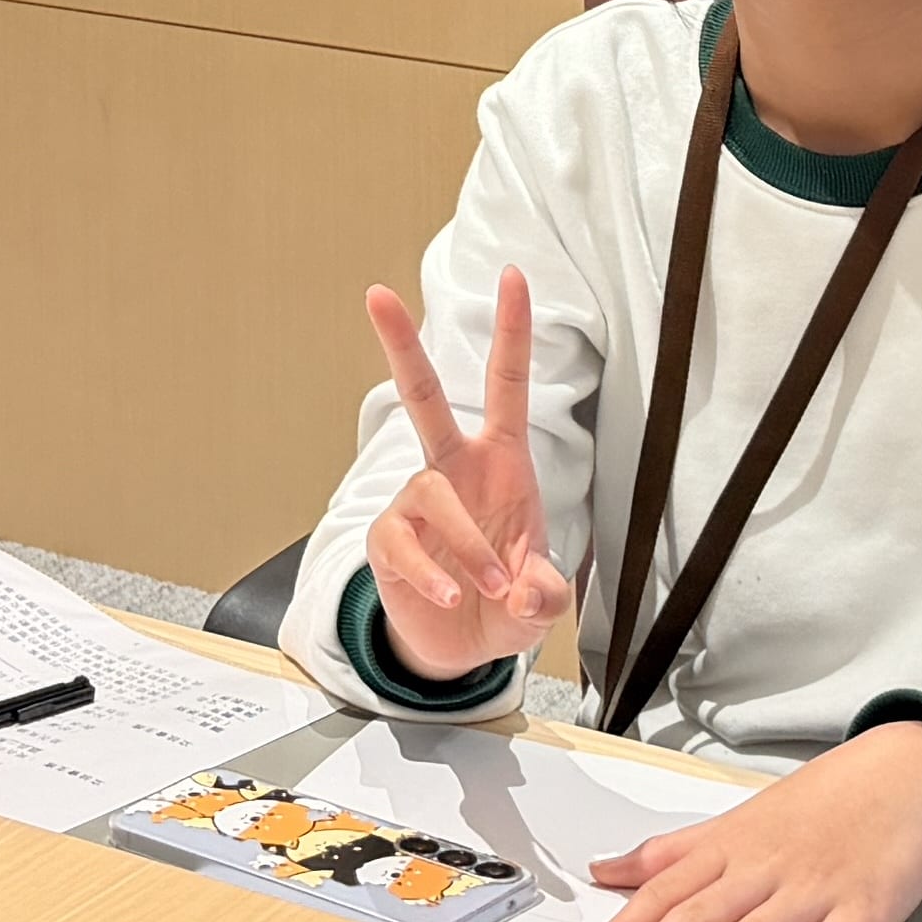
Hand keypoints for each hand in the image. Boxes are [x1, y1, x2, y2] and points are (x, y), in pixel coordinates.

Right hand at [363, 269, 578, 685]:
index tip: (512, 277)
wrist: (462, 644)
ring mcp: (416, 502)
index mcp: (500, 464)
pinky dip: (432, 574)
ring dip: (469, 543)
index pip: (506, 386)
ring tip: (491, 586)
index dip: (512, 332)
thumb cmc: (506, 599)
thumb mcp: (541, 600)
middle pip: (423, 398)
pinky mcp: (388, 540)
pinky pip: (405, 544)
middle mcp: (454, 470)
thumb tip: (523, 591)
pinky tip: (448, 595)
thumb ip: (544, 594)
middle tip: (376, 295)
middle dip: (401, 346)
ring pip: (433, 495)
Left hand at [576, 721, 921, 921]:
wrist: (896, 778)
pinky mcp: (859, 911)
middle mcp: (764, 869)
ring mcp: (812, 891)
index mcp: (730, 847)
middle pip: (698, 915)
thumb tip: (606, 870)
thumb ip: (669, 852)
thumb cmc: (815, 807)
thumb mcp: (733, 822)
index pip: (664, 890)